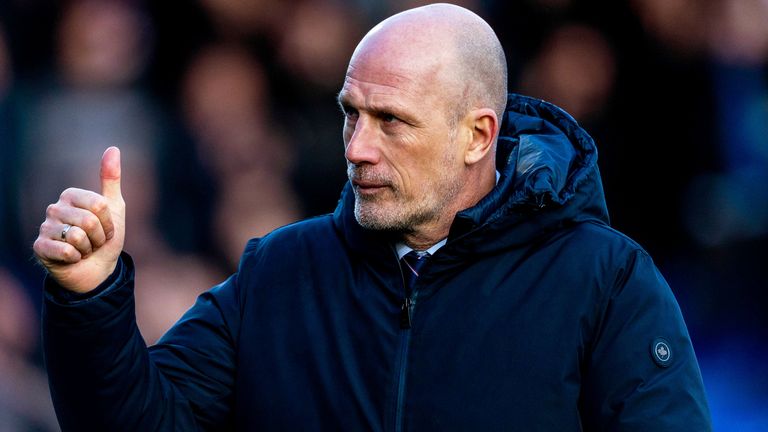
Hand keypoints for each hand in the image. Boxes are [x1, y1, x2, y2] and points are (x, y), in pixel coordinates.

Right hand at [33, 147, 125, 292]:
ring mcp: (45, 227)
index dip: (108, 222)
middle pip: (88, 221)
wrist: (98, 269)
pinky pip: (66, 250)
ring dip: (88, 248)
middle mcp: (54, 208)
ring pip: (77, 236)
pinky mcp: (39, 247)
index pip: (98, 205)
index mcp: (70, 195)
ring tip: (85, 249)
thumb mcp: (115, 208)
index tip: (105, 228)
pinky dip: (76, 257)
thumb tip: (113, 148)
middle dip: (99, 237)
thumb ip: (111, 179)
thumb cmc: (105, 238)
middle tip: (95, 242)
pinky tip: (73, 258)